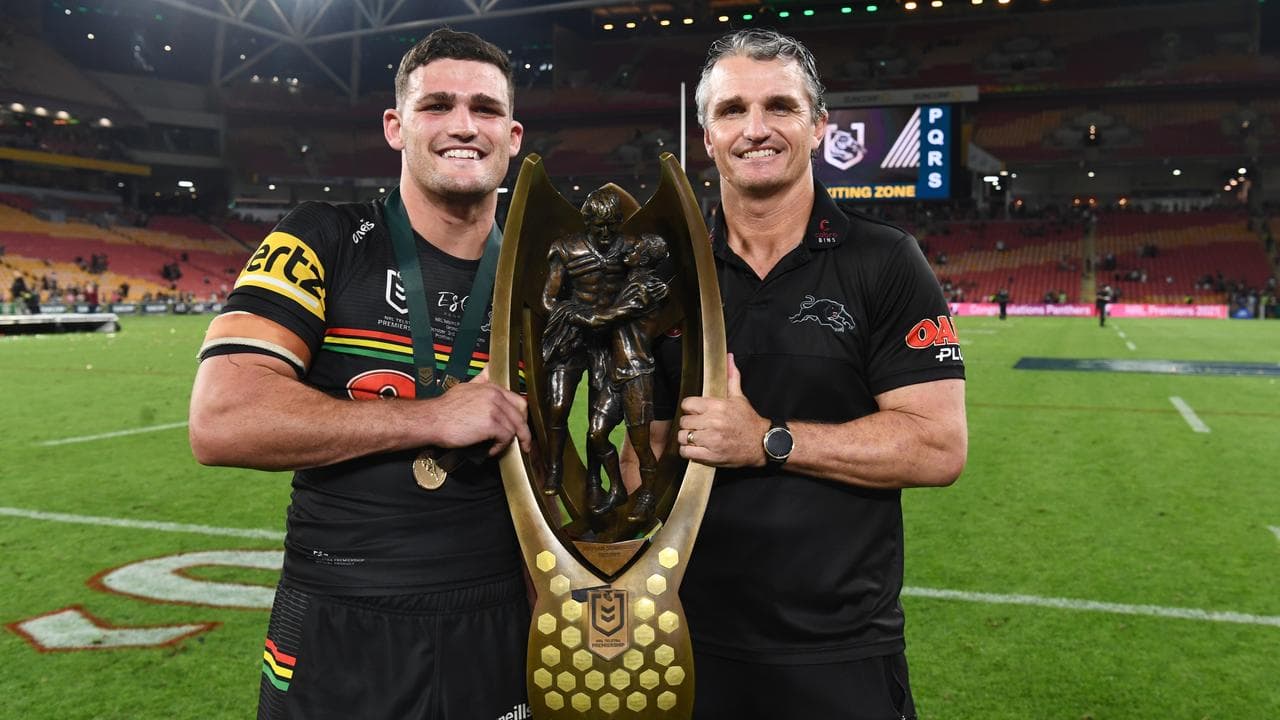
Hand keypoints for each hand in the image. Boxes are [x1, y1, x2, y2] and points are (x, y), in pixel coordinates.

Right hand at [419, 366, 531, 456]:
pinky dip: (499, 447)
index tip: (521, 426)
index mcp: (490, 387)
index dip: (521, 415)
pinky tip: (490, 449)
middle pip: (521, 413)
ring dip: (508, 441)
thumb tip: (488, 371)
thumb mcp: (465, 387)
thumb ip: (480, 380)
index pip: (517, 400)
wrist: (431, 420)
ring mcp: (494, 408)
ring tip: (498, 447)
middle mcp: (494, 395)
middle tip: (522, 442)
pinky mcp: (491, 423)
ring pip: (515, 427)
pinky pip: (506, 437)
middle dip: (524, 430)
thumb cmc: (444, 409)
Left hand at [676, 353, 767, 467]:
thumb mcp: (739, 397)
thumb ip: (731, 377)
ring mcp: (711, 440)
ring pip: (683, 437)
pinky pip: (687, 452)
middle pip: (684, 421)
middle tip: (697, 426)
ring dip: (687, 438)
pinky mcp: (711, 455)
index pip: (687, 404)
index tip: (696, 412)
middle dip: (689, 424)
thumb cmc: (748, 421)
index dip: (690, 408)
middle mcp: (713, 422)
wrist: (761, 443)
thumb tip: (729, 358)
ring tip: (696, 437)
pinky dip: (688, 451)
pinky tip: (697, 448)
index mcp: (718, 406)